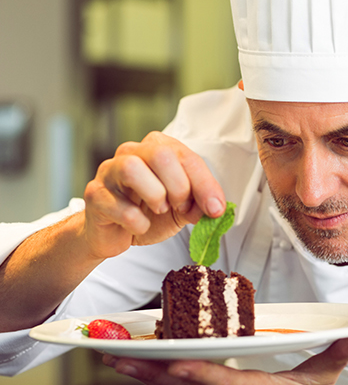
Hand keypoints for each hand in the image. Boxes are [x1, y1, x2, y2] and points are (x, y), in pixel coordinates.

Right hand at [83, 132, 225, 259]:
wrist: (113, 235)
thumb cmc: (147, 213)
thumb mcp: (182, 209)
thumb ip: (199, 204)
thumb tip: (215, 208)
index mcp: (157, 149)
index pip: (186, 156)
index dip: (205, 183)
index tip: (216, 208)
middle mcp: (131, 153)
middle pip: (160, 154)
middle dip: (179, 187)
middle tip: (180, 207)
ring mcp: (109, 172)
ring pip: (132, 168)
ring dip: (155, 195)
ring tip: (159, 211)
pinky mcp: (95, 195)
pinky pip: (118, 206)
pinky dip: (137, 222)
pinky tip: (140, 226)